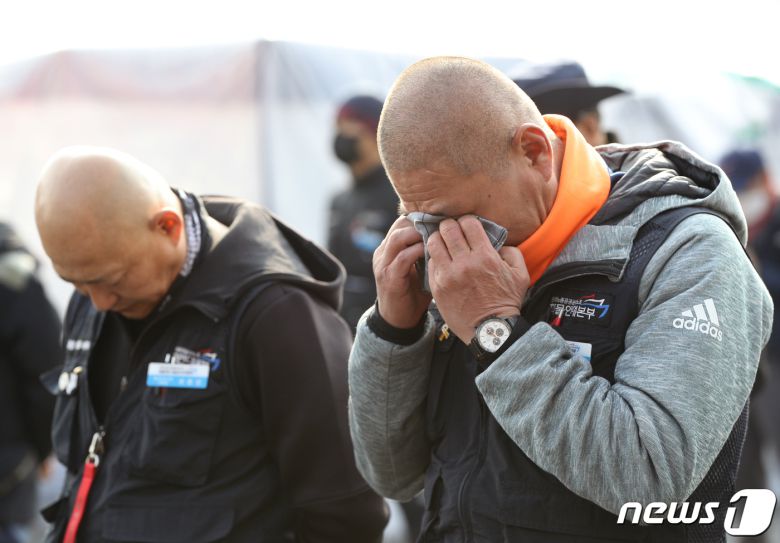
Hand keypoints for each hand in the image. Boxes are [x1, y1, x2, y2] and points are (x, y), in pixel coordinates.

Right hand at [373, 215, 432, 327]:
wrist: (399, 320)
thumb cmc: (414, 293)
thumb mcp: (420, 267)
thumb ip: (427, 252)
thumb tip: (451, 235)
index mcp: (389, 248)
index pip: (403, 222)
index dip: (422, 218)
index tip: (442, 218)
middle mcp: (383, 253)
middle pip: (399, 225)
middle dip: (421, 223)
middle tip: (442, 225)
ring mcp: (383, 265)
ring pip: (398, 238)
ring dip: (418, 235)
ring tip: (437, 236)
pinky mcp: (389, 278)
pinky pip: (402, 258)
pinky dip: (417, 252)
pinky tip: (432, 252)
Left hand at [427, 216, 528, 342]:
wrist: (490, 331)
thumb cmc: (506, 302)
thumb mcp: (520, 275)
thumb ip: (511, 252)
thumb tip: (497, 242)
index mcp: (485, 256)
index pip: (468, 223)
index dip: (467, 221)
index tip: (467, 227)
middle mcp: (464, 263)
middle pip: (447, 229)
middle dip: (450, 226)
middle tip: (452, 231)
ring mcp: (448, 275)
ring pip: (434, 243)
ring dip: (438, 239)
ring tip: (442, 243)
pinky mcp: (437, 287)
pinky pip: (430, 263)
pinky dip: (434, 258)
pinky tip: (440, 261)